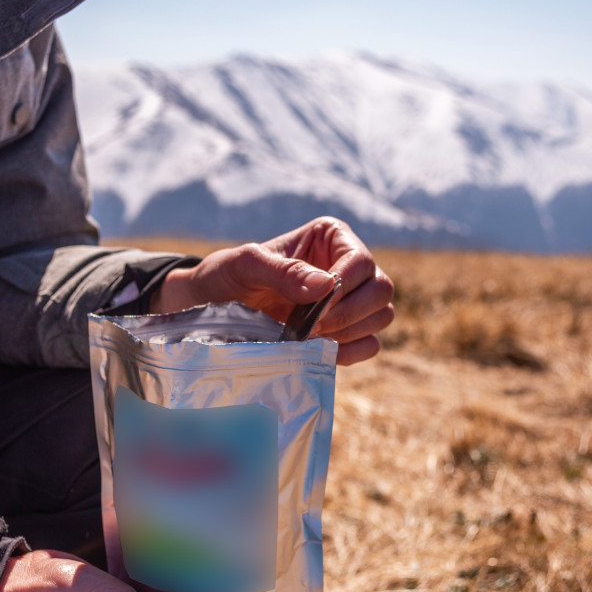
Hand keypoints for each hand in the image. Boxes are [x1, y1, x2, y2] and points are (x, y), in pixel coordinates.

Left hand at [150, 217, 393, 364]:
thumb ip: (284, 271)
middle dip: (349, 313)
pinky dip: (351, 352)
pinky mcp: (346, 332)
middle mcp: (347, 267)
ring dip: (349, 332)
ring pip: (381, 317)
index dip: (343, 287)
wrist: (210, 310)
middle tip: (311, 327)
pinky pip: (370, 345)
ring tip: (309, 337)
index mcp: (331, 239)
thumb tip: (326, 286)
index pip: (361, 261)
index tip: (313, 306)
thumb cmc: (226, 277)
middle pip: (381, 290)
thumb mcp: (247, 265)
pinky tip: (320, 351)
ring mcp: (350, 301)